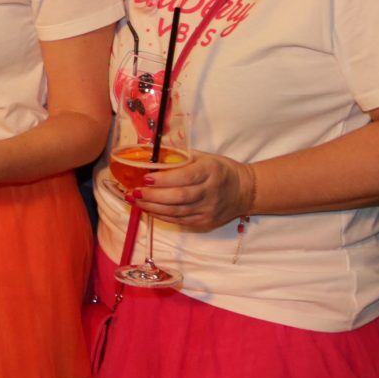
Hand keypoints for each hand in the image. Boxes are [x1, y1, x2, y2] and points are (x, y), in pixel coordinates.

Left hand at [136, 150, 257, 231]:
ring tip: (135, 200)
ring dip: (152, 207)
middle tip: (133, 192)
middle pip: (178, 197)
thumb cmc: (220, 170)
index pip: (185, 177)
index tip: (146, 178)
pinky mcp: (204, 222)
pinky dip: (161, 215)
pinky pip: (179, 220)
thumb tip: (151, 156)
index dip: (164, 179)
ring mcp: (207, 210)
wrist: (245, 191)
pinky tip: (148, 209)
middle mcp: (210, 192)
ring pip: (176, 211)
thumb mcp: (205, 157)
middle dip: (152, 195)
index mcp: (211, 171)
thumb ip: (181, 158)